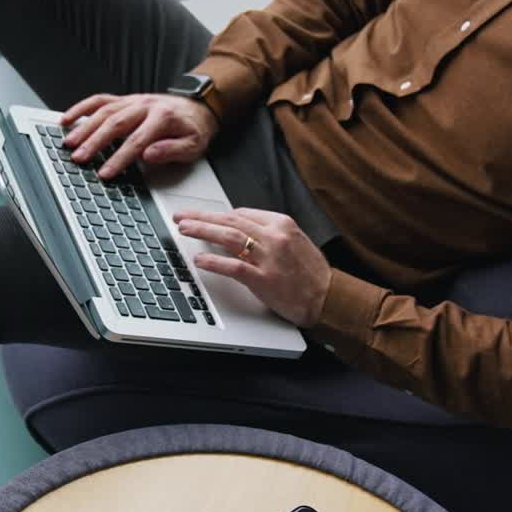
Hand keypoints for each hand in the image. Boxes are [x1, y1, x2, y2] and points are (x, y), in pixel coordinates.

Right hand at [60, 92, 218, 179]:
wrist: (198, 107)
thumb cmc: (193, 129)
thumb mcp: (193, 145)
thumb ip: (172, 150)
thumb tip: (149, 155)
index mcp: (163, 118)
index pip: (137, 141)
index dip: (119, 158)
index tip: (106, 173)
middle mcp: (145, 106)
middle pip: (115, 123)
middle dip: (95, 142)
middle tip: (79, 159)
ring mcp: (132, 101)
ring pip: (104, 111)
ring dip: (84, 127)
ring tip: (69, 143)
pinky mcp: (124, 100)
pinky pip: (100, 100)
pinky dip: (81, 108)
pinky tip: (67, 120)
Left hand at [172, 208, 331, 327]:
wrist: (330, 298)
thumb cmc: (313, 274)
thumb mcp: (296, 242)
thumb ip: (271, 234)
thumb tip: (242, 230)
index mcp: (282, 224)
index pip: (242, 213)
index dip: (218, 215)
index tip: (203, 217)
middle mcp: (274, 236)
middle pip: (230, 220)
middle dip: (202, 217)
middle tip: (181, 216)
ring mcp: (269, 258)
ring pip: (229, 237)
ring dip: (202, 231)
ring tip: (184, 229)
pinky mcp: (264, 279)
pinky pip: (234, 266)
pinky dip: (214, 261)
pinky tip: (199, 260)